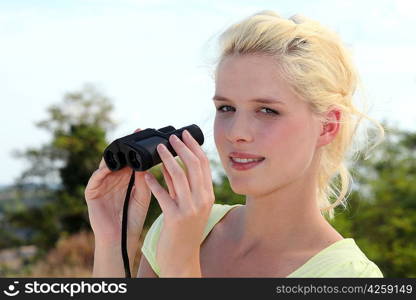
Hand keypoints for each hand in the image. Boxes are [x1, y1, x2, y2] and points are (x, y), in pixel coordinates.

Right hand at [85, 128, 151, 250]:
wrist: (121, 238)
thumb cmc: (133, 218)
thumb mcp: (143, 195)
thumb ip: (144, 180)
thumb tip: (146, 162)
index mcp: (126, 178)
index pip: (129, 158)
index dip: (135, 147)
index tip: (142, 133)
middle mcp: (114, 178)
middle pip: (116, 157)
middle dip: (123, 147)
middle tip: (132, 135)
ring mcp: (102, 184)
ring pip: (105, 165)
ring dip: (113, 156)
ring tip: (121, 148)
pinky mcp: (92, 192)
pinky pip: (94, 179)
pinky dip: (100, 172)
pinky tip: (108, 167)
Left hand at [143, 129, 214, 276]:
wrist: (182, 259)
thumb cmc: (184, 231)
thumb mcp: (189, 206)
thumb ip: (180, 186)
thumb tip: (171, 164)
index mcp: (208, 195)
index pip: (203, 164)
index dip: (193, 147)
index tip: (184, 134)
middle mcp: (202, 200)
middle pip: (193, 166)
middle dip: (182, 148)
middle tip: (171, 137)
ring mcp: (190, 209)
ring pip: (179, 176)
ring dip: (168, 159)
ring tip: (158, 149)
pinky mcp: (175, 217)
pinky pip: (163, 194)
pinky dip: (154, 183)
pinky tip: (146, 175)